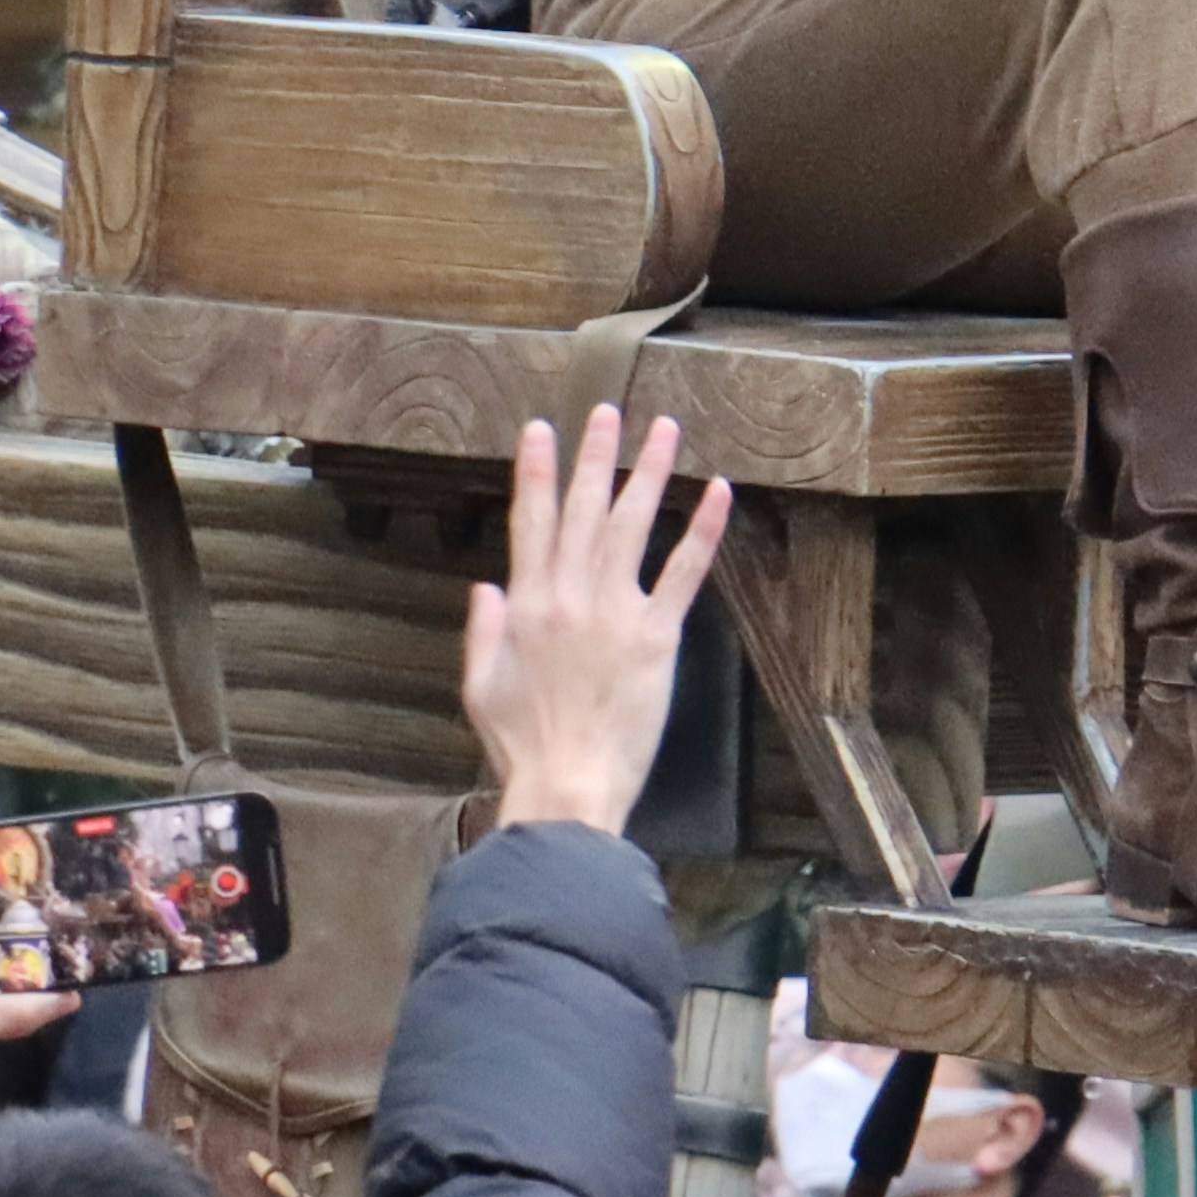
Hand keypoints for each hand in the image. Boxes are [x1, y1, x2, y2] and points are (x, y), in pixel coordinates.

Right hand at [465, 407, 730, 838]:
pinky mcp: (656, 637)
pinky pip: (683, 573)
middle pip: (584, 510)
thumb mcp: (479, 687)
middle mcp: (570, 596)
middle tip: (608, 410)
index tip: (542, 430)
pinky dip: (702, 530)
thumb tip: (486, 585)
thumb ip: (482, 631)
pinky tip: (717, 492)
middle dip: (595, 456)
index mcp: (526, 606)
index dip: (537, 473)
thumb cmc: (522, 747)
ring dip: (648, 471)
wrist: (566, 786)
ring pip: (632, 525)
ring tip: (665, 427)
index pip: (531, 523)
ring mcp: (615, 611)